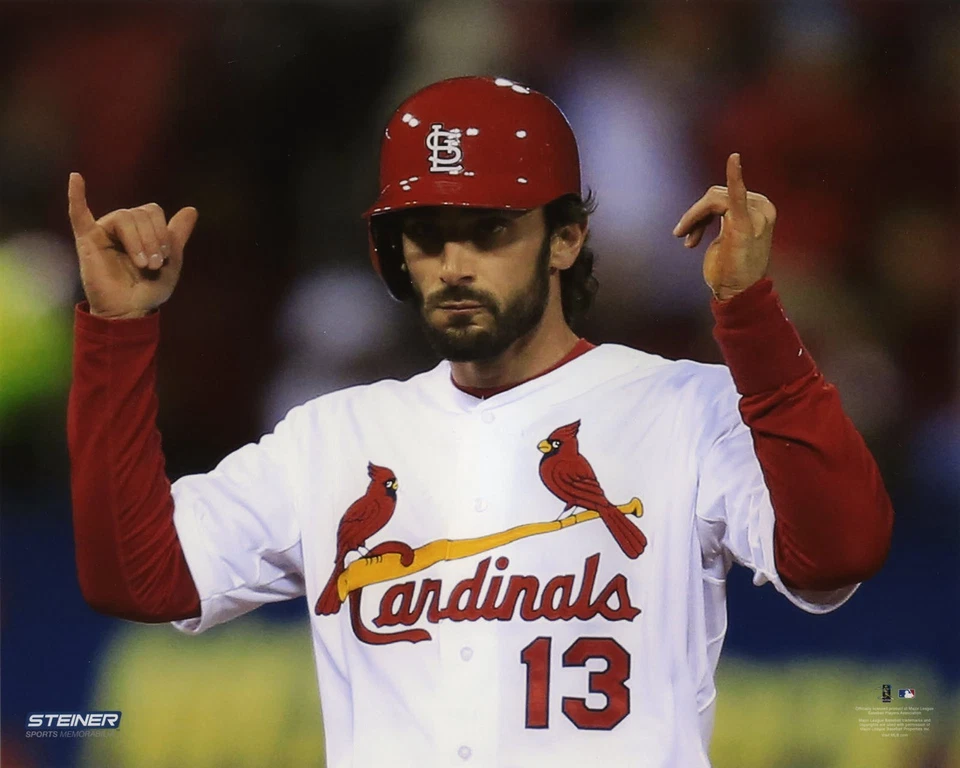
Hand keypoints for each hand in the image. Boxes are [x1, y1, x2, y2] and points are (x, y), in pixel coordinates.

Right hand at [68, 173, 197, 318]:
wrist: (131, 310)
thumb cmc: (150, 288)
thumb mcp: (171, 260)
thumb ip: (178, 234)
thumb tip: (192, 209)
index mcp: (141, 228)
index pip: (153, 211)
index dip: (162, 231)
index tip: (165, 257)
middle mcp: (122, 226)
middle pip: (139, 213)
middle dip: (152, 238)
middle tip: (153, 265)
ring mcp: (103, 231)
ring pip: (124, 216)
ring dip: (138, 241)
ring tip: (142, 264)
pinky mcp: (88, 240)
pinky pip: (78, 214)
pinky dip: (76, 195)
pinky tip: (76, 178)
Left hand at [672, 153, 775, 300]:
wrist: (737, 294)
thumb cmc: (731, 269)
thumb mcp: (728, 238)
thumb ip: (724, 218)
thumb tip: (704, 209)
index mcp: (761, 209)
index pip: (726, 194)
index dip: (702, 212)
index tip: (690, 235)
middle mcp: (762, 208)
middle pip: (717, 194)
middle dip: (696, 215)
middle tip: (684, 237)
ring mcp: (756, 215)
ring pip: (713, 198)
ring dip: (694, 217)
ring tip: (686, 238)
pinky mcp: (744, 223)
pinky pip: (737, 194)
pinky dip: (734, 175)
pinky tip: (734, 158)